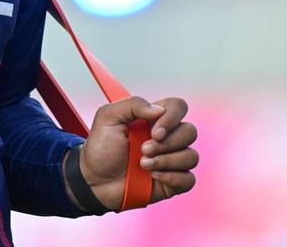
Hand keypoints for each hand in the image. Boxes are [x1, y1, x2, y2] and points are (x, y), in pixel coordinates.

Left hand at [78, 96, 197, 209]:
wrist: (94, 180)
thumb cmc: (101, 147)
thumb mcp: (107, 118)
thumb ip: (132, 105)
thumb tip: (160, 110)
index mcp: (154, 119)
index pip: (178, 107)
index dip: (172, 117)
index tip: (153, 131)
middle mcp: (167, 137)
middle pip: (190, 132)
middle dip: (166, 143)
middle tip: (142, 150)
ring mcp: (172, 159)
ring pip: (191, 156)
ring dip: (167, 161)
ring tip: (143, 165)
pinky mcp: (173, 181)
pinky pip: (189, 179)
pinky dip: (172, 178)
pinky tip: (153, 177)